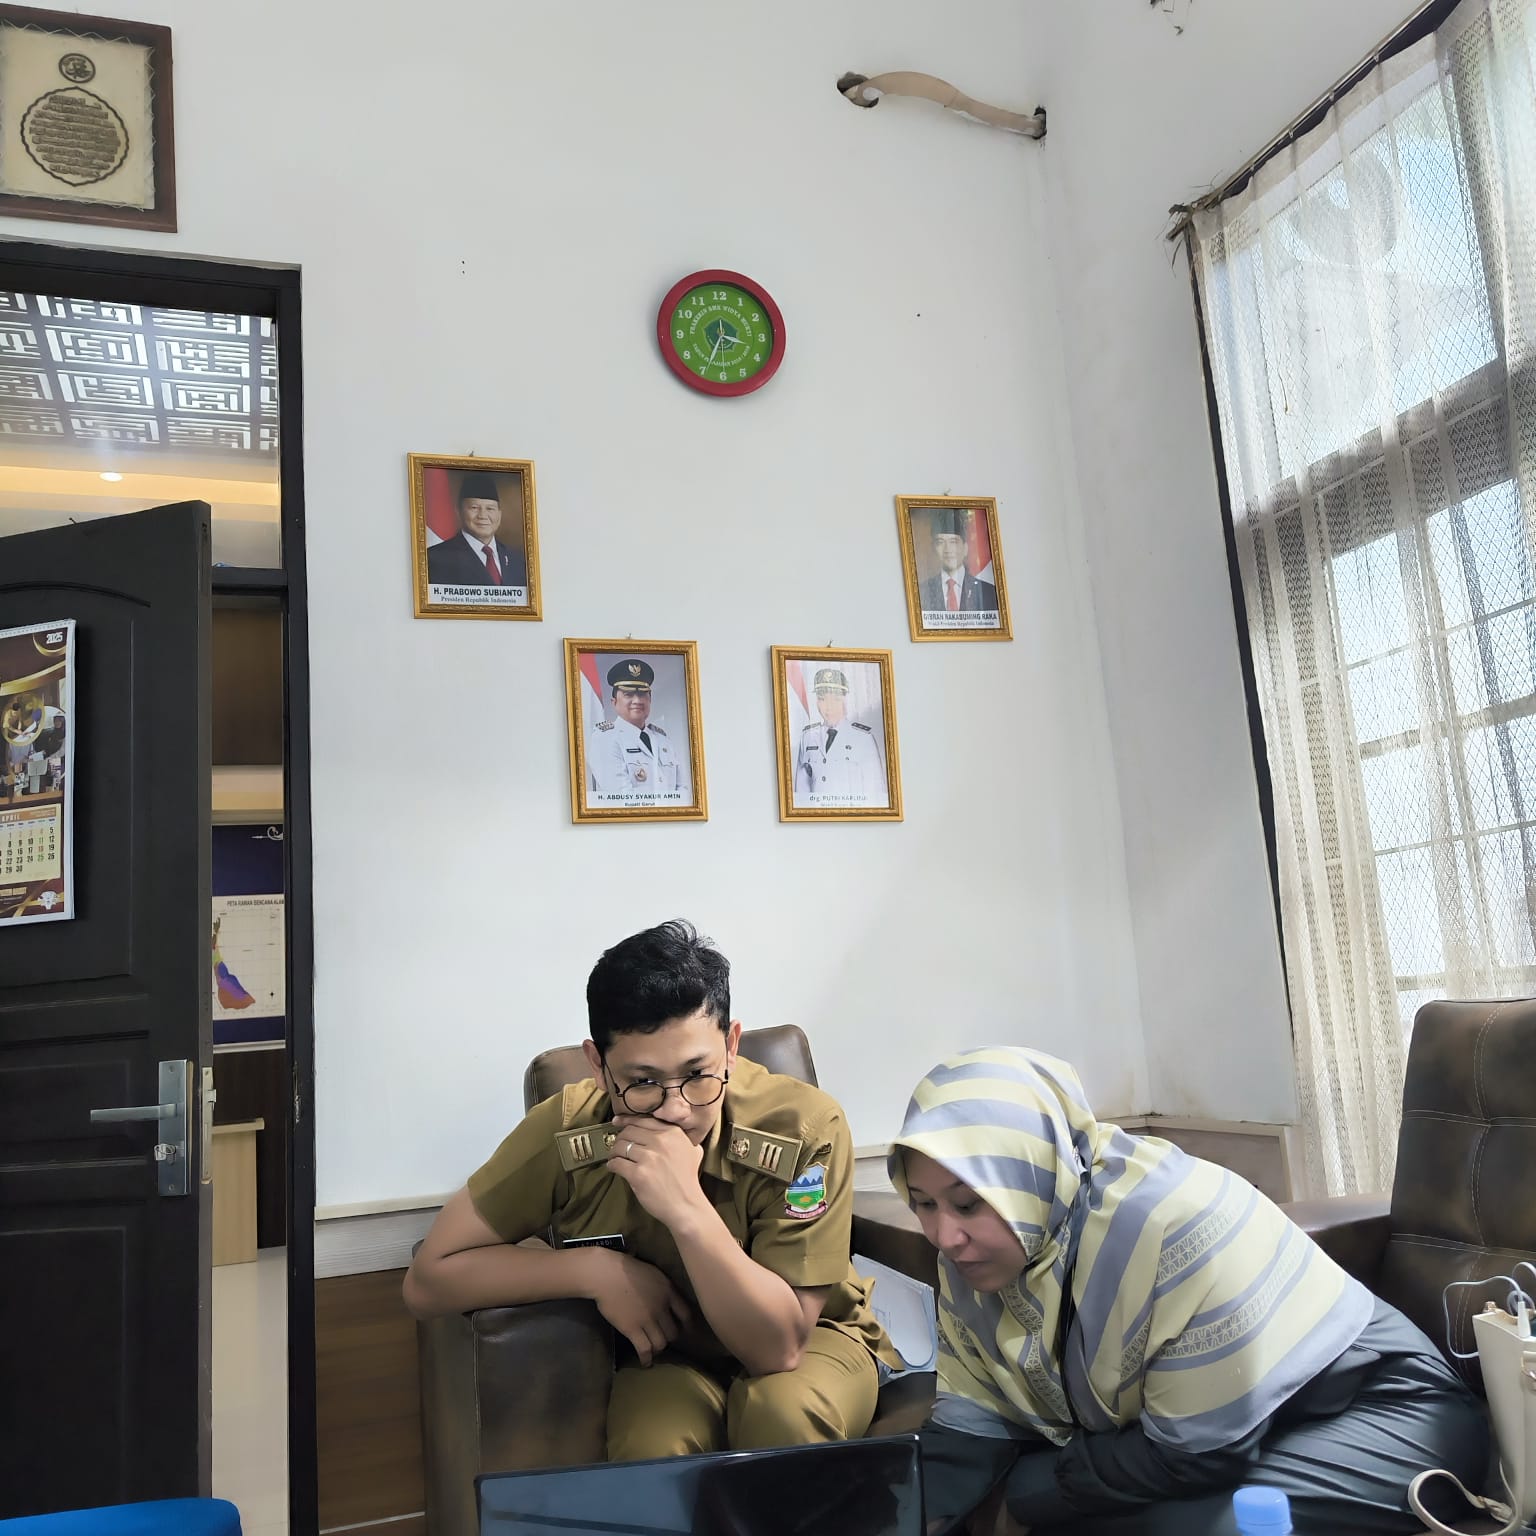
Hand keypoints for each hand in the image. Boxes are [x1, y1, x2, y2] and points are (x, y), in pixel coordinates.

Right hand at [590, 1250, 690, 1367]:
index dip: (687, 1325)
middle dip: (669, 1338)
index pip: (686, 1313)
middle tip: (663, 1338)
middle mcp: (661, 1307)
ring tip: (653, 1350)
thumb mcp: (654, 1273)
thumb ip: (664, 1288)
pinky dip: (646, 1359)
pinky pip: (644, 1349)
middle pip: (673, 1332)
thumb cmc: (627, 1269)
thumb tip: (668, 1299)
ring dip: (658, 1349)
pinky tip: (646, 1363)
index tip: (686, 1331)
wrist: (607, 1275)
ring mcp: (647, 1320)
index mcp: (668, 1291)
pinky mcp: (632, 1330)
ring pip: (661, 1343)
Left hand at [609, 1117, 706, 1230]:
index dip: (626, 1120)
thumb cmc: (688, 1180)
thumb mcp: (693, 1151)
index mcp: (672, 1133)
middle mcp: (660, 1141)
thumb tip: (667, 1130)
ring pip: (620, 1146)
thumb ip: (681, 1138)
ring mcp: (649, 1157)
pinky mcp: (638, 1173)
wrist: (686, 1205)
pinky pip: (617, 1163)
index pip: (642, 1120)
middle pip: (628, 1131)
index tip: (617, 1122)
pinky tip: (613, 1167)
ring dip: (614, 1152)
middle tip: (617, 1146)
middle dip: (619, 1138)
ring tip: (614, 1157)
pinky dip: (612, 1165)